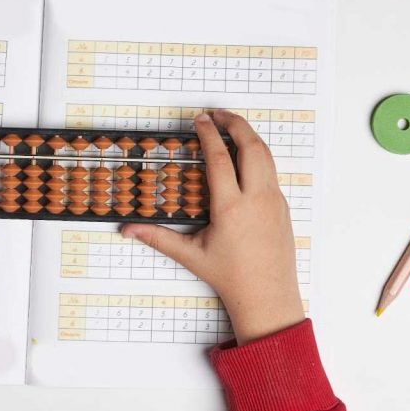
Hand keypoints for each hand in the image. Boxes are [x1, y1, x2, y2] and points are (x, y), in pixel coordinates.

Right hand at [121, 110, 302, 343]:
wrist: (267, 296)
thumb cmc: (231, 277)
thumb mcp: (191, 255)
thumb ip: (158, 238)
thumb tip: (128, 230)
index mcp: (231, 208)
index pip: (219, 158)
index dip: (208, 135)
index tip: (200, 120)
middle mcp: (256, 199)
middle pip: (250, 146)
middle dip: (235, 123)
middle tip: (218, 114)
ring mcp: (273, 201)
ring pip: (266, 155)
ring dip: (250, 135)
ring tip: (232, 126)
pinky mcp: (282, 206)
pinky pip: (272, 171)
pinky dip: (259, 154)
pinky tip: (246, 156)